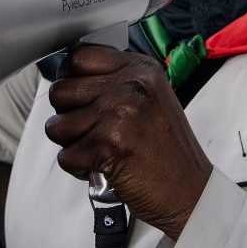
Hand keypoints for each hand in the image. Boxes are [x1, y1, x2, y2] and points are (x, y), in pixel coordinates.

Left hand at [45, 46, 212, 241]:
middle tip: (89, 129)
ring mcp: (118, 114)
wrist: (189, 190)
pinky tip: (102, 165)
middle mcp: (130, 86)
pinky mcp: (108, 146)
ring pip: (57, 125)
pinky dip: (78, 167)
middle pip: (62, 90)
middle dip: (66, 114)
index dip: (68, 77)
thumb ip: (114, 81)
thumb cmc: (168, 149)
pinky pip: (65, 156)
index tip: (74, 93)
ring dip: (71, 143)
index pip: (79, 57)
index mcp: (139, 69)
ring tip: (98, 148)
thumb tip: (67, 76)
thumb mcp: (150, 97)